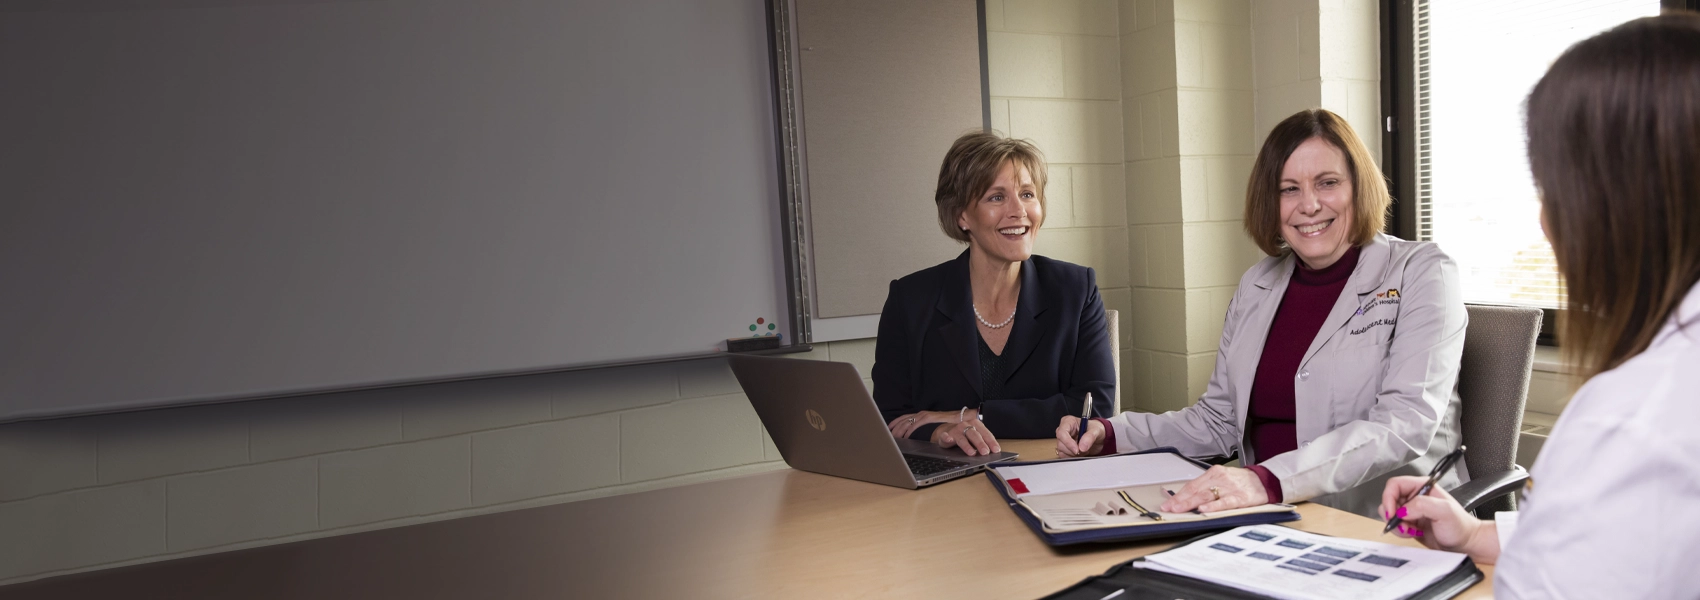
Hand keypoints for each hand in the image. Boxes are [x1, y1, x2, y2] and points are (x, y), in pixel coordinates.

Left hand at [887, 410, 955, 438]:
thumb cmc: (947, 422)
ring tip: (893, 437)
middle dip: (894, 428)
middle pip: (903, 420)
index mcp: (920, 415)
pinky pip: (915, 425)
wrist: (959, 417)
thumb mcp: (933, 424)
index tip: (888, 428)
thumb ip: (924, 427)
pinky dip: (908, 431)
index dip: (895, 423)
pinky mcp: (927, 418)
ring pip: (907, 422)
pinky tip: (905, 437)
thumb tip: (915, 434)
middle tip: (888, 435)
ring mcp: (924, 415)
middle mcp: (920, 414)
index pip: (904, 417)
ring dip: (899, 430)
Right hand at [930, 413, 999, 455]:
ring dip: (966, 445)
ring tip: (971, 453)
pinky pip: (945, 436)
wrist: (947, 430)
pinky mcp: (945, 435)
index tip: (996, 450)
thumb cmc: (965, 435)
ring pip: (962, 438)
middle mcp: (966, 425)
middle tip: (985, 452)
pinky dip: (946, 438)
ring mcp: (955, 430)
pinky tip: (948, 440)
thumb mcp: (976, 436)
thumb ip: (984, 443)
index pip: (986, 434)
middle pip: (975, 435)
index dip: (991, 442)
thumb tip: (994, 452)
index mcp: (976, 425)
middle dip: (980, 444)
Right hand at [1054, 416, 1103, 456]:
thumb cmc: (1096, 430)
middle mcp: (1064, 430)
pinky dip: (1073, 457)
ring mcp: (1063, 440)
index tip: (1077, 449)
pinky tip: (1080, 453)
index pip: (1062, 433)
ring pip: (1061, 451)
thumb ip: (1090, 437)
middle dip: (1072, 450)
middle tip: (1084, 450)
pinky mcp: (1064, 448)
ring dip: (1073, 454)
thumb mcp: (1096, 430)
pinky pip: (1064, 456)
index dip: (1068, 442)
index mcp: (1068, 422)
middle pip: (1060, 443)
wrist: (1100, 438)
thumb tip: (1082, 446)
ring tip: (1084, 450)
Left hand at [1160, 466, 1267, 512]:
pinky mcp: (1241, 498)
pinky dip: (1213, 506)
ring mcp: (1230, 488)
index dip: (1178, 495)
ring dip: (1191, 503)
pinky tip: (1203, 509)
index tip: (1167, 504)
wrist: (1265, 480)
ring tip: (1180, 509)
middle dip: (1180, 500)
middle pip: (1196, 490)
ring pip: (1207, 495)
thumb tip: (1186, 498)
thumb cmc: (1240, 482)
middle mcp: (1220, 479)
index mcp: (1213, 473)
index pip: (1192, 485)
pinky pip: (1225, 502)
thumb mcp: (1222, 480)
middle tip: (1169, 508)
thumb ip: (1206, 487)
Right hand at [1379, 476, 1497, 561]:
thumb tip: (1402, 510)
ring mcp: (1411, 510)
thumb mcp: (1445, 511)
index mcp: (1422, 486)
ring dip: (1397, 524)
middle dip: (1393, 514)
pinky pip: (1394, 525)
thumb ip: (1423, 505)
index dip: (1389, 497)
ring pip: (1389, 513)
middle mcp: (1415, 496)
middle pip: (1389, 499)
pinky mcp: (1409, 523)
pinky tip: (1413, 533)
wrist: (1465, 544)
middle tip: (1403, 524)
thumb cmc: (1461, 526)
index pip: (1395, 484)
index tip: (1392, 512)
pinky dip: (1399, 531)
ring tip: (1411, 530)